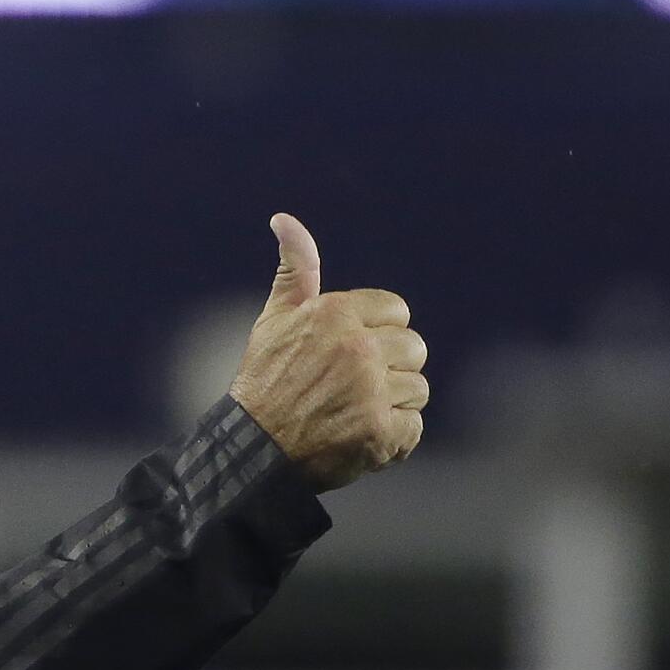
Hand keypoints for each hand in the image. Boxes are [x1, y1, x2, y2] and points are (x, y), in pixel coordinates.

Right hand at [227, 213, 428, 490]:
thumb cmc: (264, 383)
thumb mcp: (275, 320)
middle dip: (392, 369)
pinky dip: (394, 440)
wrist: (252, 450)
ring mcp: (371, 392)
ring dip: (393, 406)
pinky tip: (362, 438)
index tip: (354, 355)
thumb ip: (295, 270)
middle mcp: (358, 348)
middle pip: (414, 349)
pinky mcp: (378, 432)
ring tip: (355, 414)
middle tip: (355, 389)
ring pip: (417, 390)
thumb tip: (284, 219)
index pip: (397, 312)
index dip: (379, 334)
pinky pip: (413, 429)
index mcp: (337, 314)